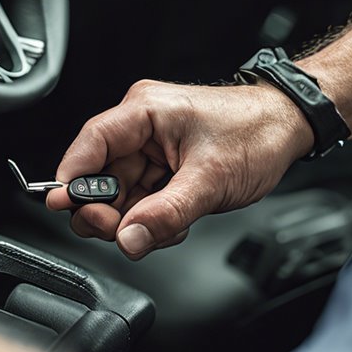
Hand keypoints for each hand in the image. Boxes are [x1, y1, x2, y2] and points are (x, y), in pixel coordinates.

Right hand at [47, 80, 313, 259]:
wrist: (290, 128)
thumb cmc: (256, 131)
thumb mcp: (210, 178)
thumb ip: (165, 213)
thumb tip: (128, 238)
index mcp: (143, 113)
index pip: (90, 144)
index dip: (71, 177)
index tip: (61, 205)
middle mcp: (140, 130)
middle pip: (98, 178)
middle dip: (109, 212)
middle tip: (123, 232)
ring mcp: (150, 152)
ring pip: (119, 198)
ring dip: (136, 222)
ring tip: (166, 226)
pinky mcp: (161, 171)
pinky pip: (140, 204)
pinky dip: (152, 221)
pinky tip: (174, 222)